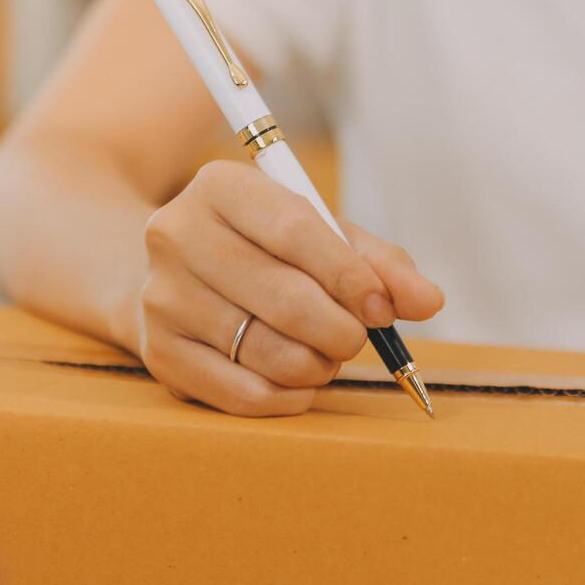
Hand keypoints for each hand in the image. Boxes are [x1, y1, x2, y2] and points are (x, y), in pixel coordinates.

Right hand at [136, 160, 444, 415]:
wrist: (177, 279)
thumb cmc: (264, 254)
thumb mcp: (321, 238)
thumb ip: (378, 265)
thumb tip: (427, 301)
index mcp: (221, 186)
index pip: (294, 230)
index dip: (349, 276)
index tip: (383, 309)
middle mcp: (177, 234)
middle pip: (283, 296)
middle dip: (340, 330)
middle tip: (356, 339)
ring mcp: (160, 295)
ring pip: (265, 350)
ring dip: (316, 367)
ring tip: (323, 357)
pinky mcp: (157, 351)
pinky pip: (241, 393)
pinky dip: (287, 398)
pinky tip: (297, 384)